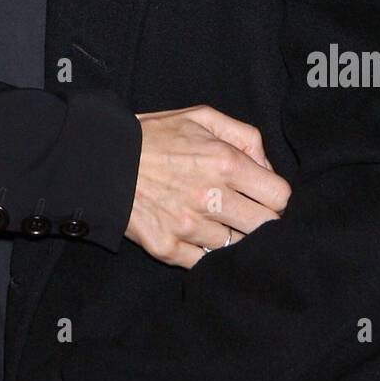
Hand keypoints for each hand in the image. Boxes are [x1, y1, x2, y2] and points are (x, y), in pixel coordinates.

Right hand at [127, 106, 290, 267]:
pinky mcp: (168, 248)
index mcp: (224, 162)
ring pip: (236, 247)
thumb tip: (267, 168)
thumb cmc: (154, 136)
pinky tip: (196, 236)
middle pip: (265, 227)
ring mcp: (189, 227)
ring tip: (213, 220)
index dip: (275, 197)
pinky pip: (205, 263)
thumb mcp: (201, 117)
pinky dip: (205, 254)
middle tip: (244, 212)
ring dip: (230, 236)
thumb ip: (245, 136)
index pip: (279, 197)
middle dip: (260, 220)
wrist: (100, 159)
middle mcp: (211, 197)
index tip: (262, 197)